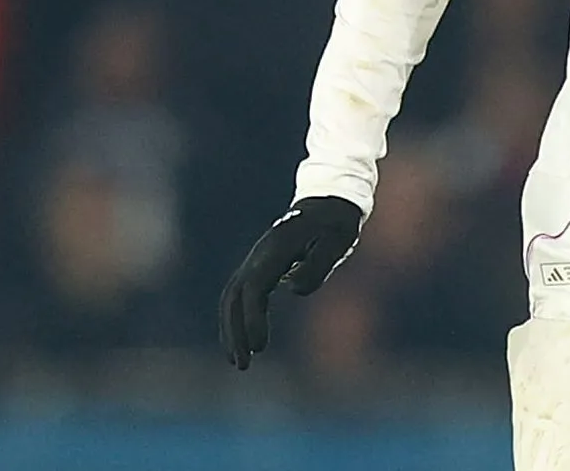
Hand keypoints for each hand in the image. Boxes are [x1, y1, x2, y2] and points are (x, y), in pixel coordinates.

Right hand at [218, 196, 362, 368]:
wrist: (328, 203)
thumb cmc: (336, 224)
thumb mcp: (337, 241)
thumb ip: (317, 265)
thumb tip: (293, 290)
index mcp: (275, 251)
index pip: (254, 290)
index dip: (252, 319)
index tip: (259, 347)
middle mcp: (259, 256)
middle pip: (234, 297)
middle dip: (234, 332)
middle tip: (242, 365)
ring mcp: (256, 261)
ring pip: (232, 298)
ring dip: (231, 330)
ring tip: (239, 362)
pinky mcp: (261, 267)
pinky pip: (241, 296)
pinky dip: (238, 319)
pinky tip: (246, 341)